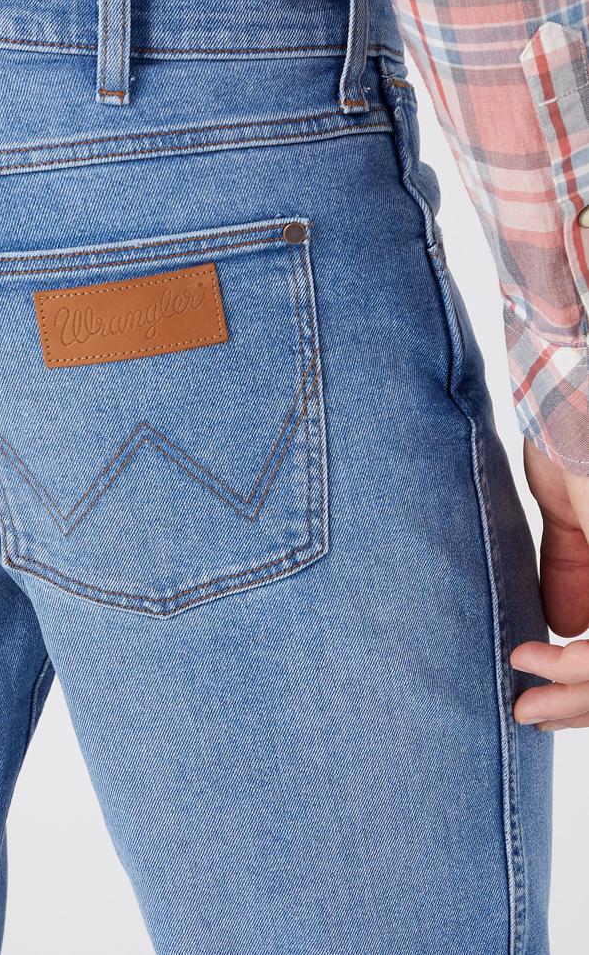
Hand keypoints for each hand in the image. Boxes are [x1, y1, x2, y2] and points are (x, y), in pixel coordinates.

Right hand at [511, 439, 588, 730]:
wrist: (570, 397)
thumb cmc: (571, 436)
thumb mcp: (571, 518)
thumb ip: (572, 570)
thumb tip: (560, 626)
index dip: (581, 679)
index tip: (538, 692)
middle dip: (578, 700)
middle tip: (531, 715)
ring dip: (576, 692)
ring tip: (530, 706)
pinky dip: (577, 661)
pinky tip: (540, 662)